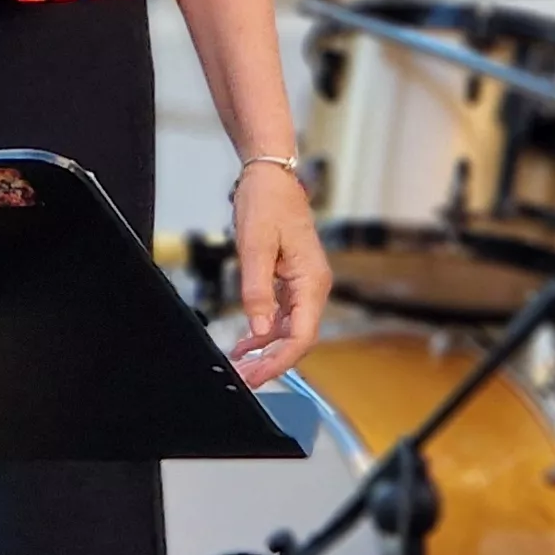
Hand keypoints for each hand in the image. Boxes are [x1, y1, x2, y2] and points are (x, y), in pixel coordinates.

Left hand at [225, 161, 325, 385]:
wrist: (269, 176)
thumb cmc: (267, 202)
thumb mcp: (256, 247)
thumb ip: (258, 291)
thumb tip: (261, 330)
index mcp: (312, 280)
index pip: (303, 335)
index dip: (280, 360)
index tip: (257, 376)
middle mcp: (313, 286)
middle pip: (298, 337)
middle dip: (271, 361)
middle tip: (243, 378)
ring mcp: (304, 284)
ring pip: (290, 329)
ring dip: (266, 350)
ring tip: (240, 365)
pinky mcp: (292, 280)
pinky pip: (282, 315)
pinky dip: (264, 331)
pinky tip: (246, 343)